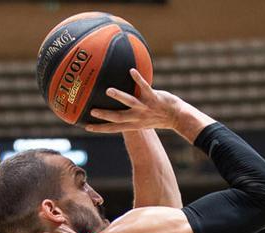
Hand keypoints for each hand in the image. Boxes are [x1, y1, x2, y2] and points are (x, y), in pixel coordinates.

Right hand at [85, 69, 214, 141]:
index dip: (100, 128)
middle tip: (92, 111)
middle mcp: (139, 117)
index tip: (86, 127)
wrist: (178, 117)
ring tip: (109, 91)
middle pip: (119, 118)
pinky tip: (131, 71)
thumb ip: (130, 117)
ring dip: (120, 97)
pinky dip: (138, 79)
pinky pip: (145, 87)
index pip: (114, 128)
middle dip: (105, 115)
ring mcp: (146, 107)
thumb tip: (116, 110)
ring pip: (131, 102)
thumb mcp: (143, 121)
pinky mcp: (154, 97)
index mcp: (134, 124)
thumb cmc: (159, 117)